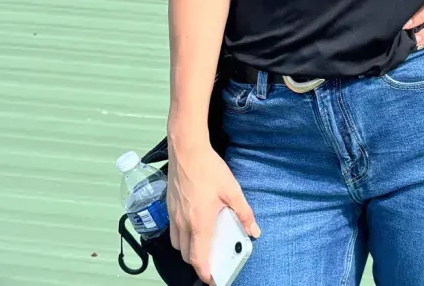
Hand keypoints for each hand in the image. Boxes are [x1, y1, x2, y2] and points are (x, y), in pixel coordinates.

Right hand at [166, 131, 259, 283]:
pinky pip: (173, 230)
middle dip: (198, 262)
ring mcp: (174, 215)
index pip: (198, 259)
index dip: (205, 273)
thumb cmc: (208, 169)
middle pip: (186, 255)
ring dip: (189, 249)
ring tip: (204, 242)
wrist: (186, 150)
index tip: (213, 278)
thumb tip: (253, 230)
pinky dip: (181, 236)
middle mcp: (183, 223)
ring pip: (177, 244)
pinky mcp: (169, 206)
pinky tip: (193, 224)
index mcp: (199, 223)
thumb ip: (243, 213)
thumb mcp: (232, 191)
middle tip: (212, 260)